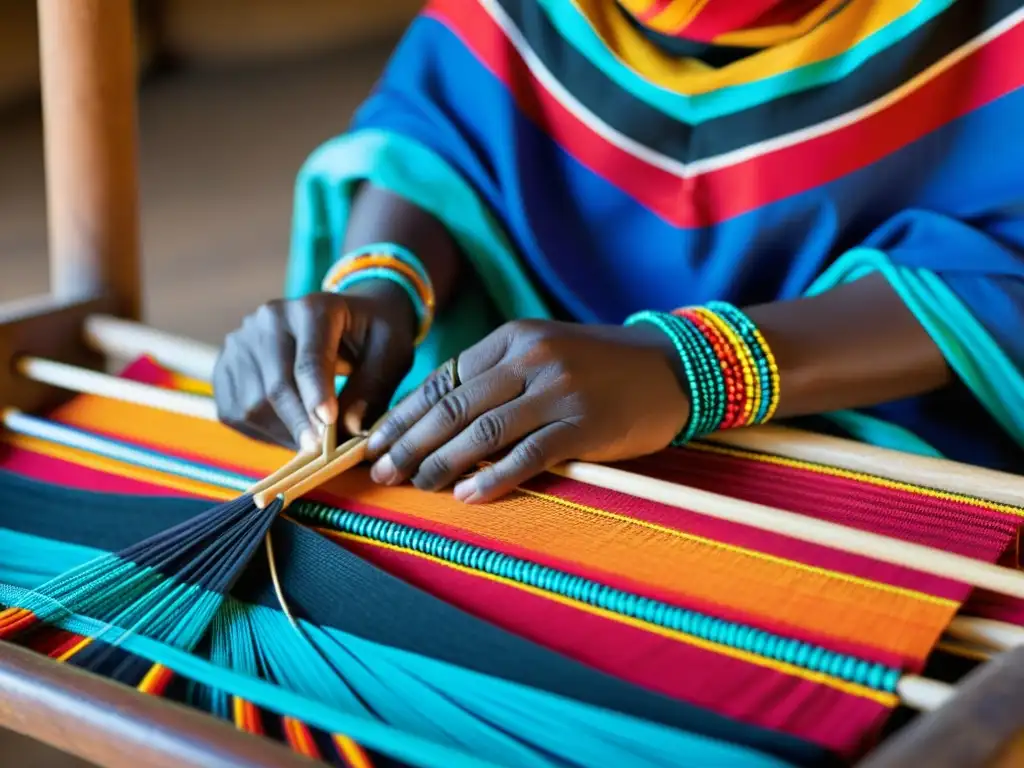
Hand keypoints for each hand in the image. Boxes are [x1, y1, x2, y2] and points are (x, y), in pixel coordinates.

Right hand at [213, 281, 415, 450]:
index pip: (309, 359)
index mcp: (314, 309)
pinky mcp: (227, 364)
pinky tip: (290, 434)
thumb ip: (374, 386)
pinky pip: (234, 411)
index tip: (329, 427)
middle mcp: (270, 318)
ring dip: (281, 433)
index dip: (316, 396)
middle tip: (321, 452)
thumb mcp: (392, 351)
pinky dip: (260, 432)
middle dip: (299, 423)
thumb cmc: (375, 334)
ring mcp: (243, 340)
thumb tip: (348, 428)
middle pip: (275, 385)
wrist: (348, 315)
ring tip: (312, 445)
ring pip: (250, 403)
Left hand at [365, 319, 689, 502]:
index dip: (405, 414)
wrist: (674, 366)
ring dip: (441, 463)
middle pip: (454, 407)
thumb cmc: (600, 365)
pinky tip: (468, 495)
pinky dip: (493, 477)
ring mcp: (558, 391)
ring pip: (482, 432)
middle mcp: (531, 359)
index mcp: (514, 338)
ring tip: (416, 486)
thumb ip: (497, 377)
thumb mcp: (544, 352)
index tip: (376, 441)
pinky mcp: (584, 426)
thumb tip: (438, 419)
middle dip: (410, 442)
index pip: (444, 379)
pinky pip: (527, 455)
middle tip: (381, 471)